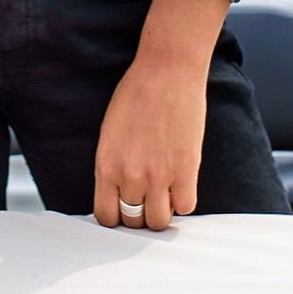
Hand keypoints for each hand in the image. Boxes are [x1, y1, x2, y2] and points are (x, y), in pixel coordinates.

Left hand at [93, 55, 208, 231]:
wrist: (165, 71)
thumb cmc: (136, 93)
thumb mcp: (110, 132)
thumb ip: (113, 164)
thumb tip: (118, 191)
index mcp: (106, 165)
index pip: (106, 216)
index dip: (116, 216)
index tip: (123, 209)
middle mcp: (129, 175)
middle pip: (133, 222)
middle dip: (139, 213)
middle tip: (146, 198)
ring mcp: (158, 176)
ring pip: (159, 221)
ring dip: (161, 210)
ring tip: (164, 192)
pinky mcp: (185, 171)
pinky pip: (186, 207)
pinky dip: (184, 200)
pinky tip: (180, 183)